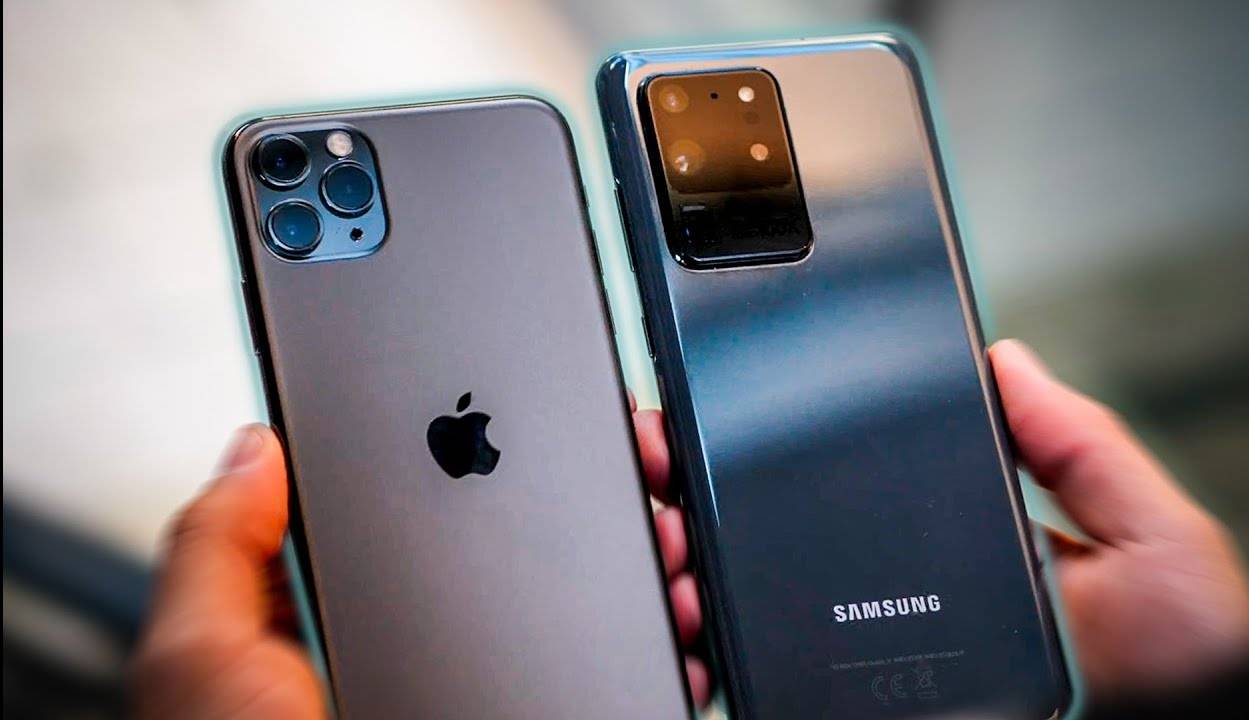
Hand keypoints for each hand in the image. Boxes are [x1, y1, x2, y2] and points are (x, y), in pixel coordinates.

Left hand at [134, 422, 714, 716]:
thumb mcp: (202, 667)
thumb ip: (214, 551)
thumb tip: (252, 445)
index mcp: (354, 617)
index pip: (427, 508)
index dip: (487, 445)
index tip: (538, 407)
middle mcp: (434, 646)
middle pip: (527, 545)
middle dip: (592, 492)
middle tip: (633, 461)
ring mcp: (498, 687)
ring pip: (591, 605)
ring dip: (646, 558)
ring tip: (666, 534)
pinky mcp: (554, 710)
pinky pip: (623, 673)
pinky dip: (668, 639)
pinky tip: (678, 615)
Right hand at [643, 340, 1248, 705]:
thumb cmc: (1177, 676)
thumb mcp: (1151, 541)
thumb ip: (1084, 450)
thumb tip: (1007, 359)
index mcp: (952, 548)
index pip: (849, 483)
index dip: (775, 446)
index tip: (721, 411)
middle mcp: (896, 601)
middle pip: (776, 538)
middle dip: (699, 492)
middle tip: (660, 456)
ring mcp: (868, 658)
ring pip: (751, 605)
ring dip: (689, 564)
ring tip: (667, 539)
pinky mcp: (841, 702)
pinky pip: (760, 676)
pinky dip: (711, 652)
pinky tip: (687, 626)